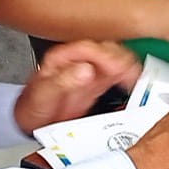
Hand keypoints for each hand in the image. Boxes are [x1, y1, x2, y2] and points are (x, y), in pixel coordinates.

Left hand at [14, 41, 139, 133]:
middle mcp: (79, 59)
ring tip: (136, 79)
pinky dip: (130, 76)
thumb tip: (85, 69)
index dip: (107, 56)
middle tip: (132, 74)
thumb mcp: (42, 95)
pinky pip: (119, 73)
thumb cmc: (32, 106)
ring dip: (129, 66)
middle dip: (123, 59)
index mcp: (63, 57)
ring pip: (118, 58)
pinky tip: (134, 82)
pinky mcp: (99, 82)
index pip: (90, 47)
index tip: (119, 67)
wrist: (32, 122)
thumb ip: (62, 81)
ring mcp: (91, 69)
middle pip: (109, 48)